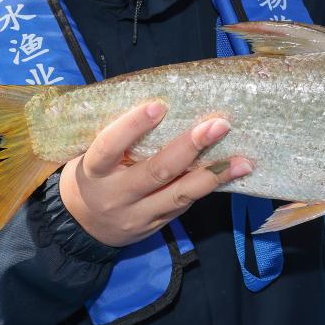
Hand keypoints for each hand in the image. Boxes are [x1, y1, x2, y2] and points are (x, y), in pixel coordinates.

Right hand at [59, 101, 252, 246]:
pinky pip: (185, 205)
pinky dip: (209, 186)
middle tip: (218, 125)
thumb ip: (118, 136)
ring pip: (178, 194)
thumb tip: (161, 99)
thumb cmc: (94, 174)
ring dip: (213, 174)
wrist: (83, 225)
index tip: (159, 105)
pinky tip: (231, 173)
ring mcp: (137, 213)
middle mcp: (116, 194)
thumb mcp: (92, 155)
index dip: (132, 126)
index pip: (110, 146)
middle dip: (190, 147)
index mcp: (94, 170)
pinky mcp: (155, 225)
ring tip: (242, 161)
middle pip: (156, 171)